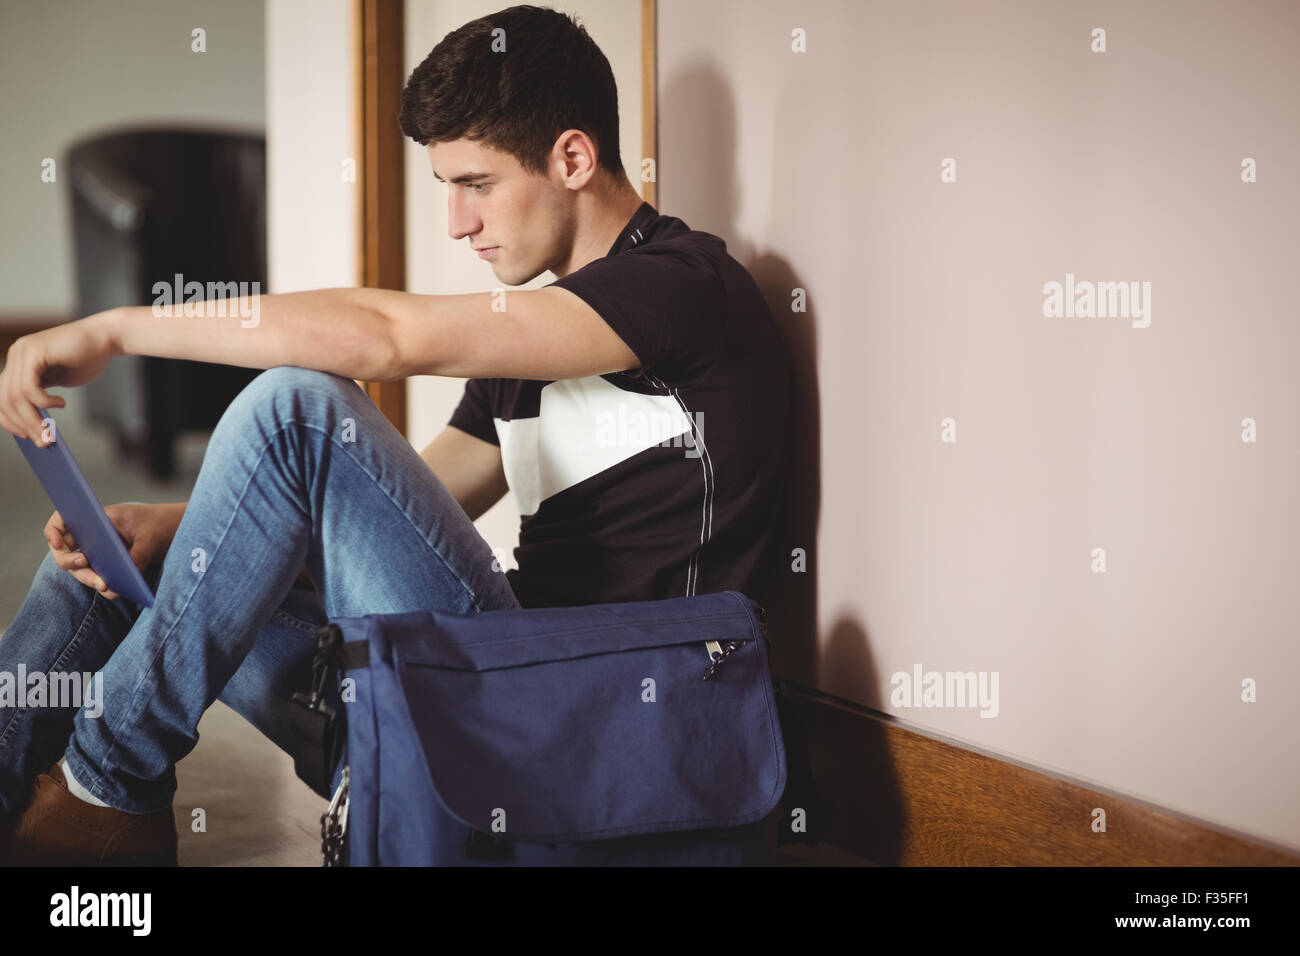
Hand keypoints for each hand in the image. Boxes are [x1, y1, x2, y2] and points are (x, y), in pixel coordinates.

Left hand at [0, 312, 120, 445]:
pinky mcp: (35, 352)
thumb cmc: (89, 358)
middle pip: (5, 399)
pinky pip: (29, 387)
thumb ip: (43, 395)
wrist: (107, 337)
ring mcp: (23, 352)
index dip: (11, 421)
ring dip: (33, 420)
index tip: (28, 436)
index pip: (2, 397)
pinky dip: (44, 402)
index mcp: (19, 363)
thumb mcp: (60, 380)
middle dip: (23, 425)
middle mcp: (16, 355)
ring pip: (15, 396)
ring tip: (51, 432)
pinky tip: (62, 403)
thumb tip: (35, 424)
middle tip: (43, 442)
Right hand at [44, 501, 184, 599]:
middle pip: (67, 553)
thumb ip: (137, 555)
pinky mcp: (111, 570)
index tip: (56, 543)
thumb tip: (123, 580)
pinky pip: (100, 580)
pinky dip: (106, 587)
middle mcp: (93, 537)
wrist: (179, 531)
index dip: (52, 532)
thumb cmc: (162, 524)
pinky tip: (117, 591)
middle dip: (72, 563)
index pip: (62, 521)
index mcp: (97, 519)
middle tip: (85, 565)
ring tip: (106, 586)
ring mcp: (100, 554)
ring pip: (82, 571)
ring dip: (89, 579)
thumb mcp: (151, 536)